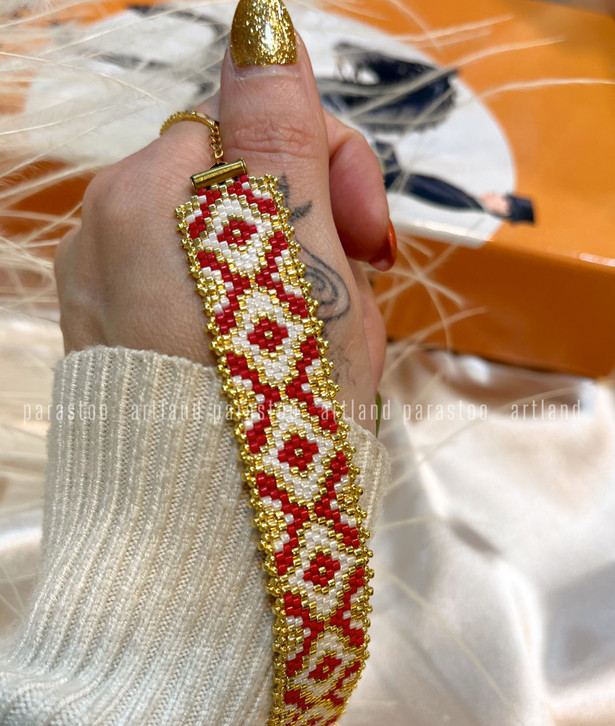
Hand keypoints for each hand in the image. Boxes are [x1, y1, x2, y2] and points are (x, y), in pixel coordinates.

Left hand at [54, 20, 392, 431]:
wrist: (206, 538)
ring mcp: (104, 290)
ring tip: (322, 345)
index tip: (372, 242)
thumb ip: (282, 140)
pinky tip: (274, 362)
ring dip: (290, 275)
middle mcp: (105, 232)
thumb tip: (261, 27)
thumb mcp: (303, 261)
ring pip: (228, 243)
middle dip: (312, 228)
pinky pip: (199, 294)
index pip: (253, 128)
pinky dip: (247, 312)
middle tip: (358, 292)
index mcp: (144, 198)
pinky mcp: (120, 340)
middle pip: (237, 184)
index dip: (330, 174)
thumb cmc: (273, 407)